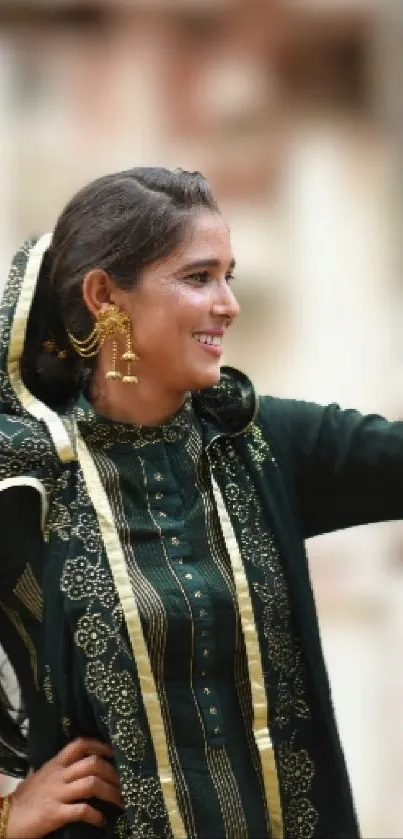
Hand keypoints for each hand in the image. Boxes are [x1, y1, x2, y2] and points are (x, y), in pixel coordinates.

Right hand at [4, 737, 122, 838]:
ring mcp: (57, 794)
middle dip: (113, 773)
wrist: (7, 818)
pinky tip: (101, 821)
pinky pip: (82, 810)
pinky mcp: (55, 814)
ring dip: (111, 793)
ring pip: (92, 784)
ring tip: (121, 802)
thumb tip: (80, 767)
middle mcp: (59, 775)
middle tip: (124, 783)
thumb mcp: (42, 776)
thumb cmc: (26, 798)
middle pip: (93, 764)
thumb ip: (59, 770)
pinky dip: (96, 815)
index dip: (100, 746)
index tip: (115, 753)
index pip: (80, 745)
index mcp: (55, 764)